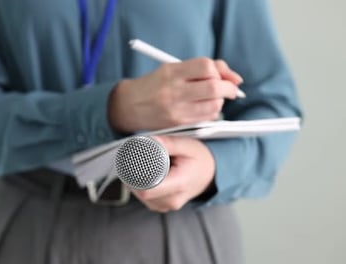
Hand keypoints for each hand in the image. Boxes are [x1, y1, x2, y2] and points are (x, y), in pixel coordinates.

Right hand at [108, 58, 242, 132]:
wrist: (127, 106)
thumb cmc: (153, 86)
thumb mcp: (171, 69)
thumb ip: (200, 69)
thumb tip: (234, 78)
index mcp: (171, 72)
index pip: (206, 66)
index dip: (221, 70)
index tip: (224, 76)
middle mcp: (173, 90)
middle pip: (214, 88)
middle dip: (228, 88)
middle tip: (229, 89)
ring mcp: (176, 109)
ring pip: (213, 105)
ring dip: (220, 102)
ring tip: (212, 99)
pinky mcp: (178, 123)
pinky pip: (206, 118)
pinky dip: (211, 113)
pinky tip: (203, 109)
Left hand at [131, 136, 215, 212]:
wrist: (210, 175)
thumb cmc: (199, 159)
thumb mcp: (188, 145)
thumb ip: (169, 143)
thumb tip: (151, 140)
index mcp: (179, 184)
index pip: (147, 190)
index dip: (134, 176)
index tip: (131, 162)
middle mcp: (172, 200)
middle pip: (140, 192)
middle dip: (133, 175)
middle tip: (135, 159)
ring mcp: (166, 206)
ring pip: (139, 195)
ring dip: (136, 181)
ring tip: (144, 166)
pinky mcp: (160, 206)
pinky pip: (143, 198)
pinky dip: (140, 186)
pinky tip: (145, 175)